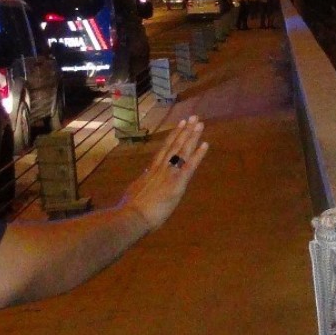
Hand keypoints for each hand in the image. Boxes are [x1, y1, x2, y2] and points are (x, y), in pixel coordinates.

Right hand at [121, 116, 207, 230]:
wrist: (130, 216)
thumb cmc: (130, 210)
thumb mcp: (135, 191)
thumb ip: (142, 182)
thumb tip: (144, 175)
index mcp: (151, 171)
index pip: (164, 150)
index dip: (172, 137)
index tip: (179, 125)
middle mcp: (160, 168)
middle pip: (174, 145)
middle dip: (184, 131)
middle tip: (192, 118)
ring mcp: (169, 174)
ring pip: (181, 151)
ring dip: (191, 136)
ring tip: (199, 123)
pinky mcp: (177, 183)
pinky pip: (190, 165)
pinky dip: (198, 154)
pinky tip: (205, 144)